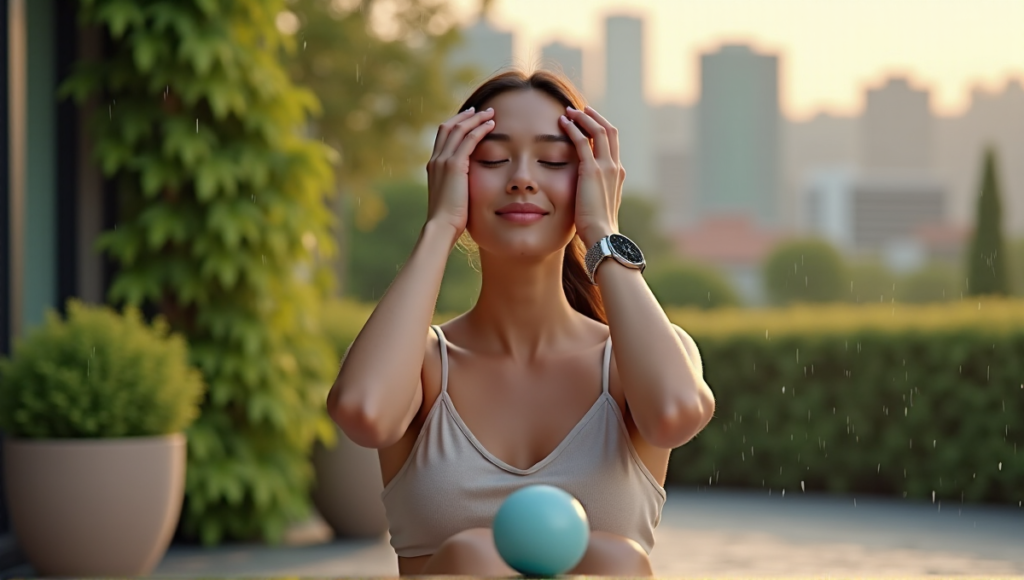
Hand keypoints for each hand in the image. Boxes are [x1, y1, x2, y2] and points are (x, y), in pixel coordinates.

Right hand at [425, 107, 495, 244]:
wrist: (441, 226)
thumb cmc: (449, 219)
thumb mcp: (452, 198)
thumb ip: (457, 186)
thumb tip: (468, 187)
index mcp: (433, 166)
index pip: (443, 137)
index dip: (456, 125)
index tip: (469, 119)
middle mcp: (436, 159)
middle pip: (448, 127)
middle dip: (465, 116)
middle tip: (480, 110)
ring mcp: (443, 161)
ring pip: (459, 129)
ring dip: (475, 119)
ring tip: (490, 113)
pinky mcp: (454, 165)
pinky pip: (469, 140)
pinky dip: (480, 129)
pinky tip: (492, 125)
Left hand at [559, 105, 625, 247]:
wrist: (601, 236)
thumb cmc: (596, 228)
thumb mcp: (597, 206)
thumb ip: (593, 193)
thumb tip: (583, 192)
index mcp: (617, 174)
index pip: (612, 144)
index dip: (601, 129)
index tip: (588, 122)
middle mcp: (614, 167)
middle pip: (609, 131)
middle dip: (594, 117)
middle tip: (580, 109)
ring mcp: (605, 167)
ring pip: (598, 131)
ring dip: (583, 118)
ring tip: (569, 111)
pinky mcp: (591, 170)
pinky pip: (583, 141)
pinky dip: (573, 128)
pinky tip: (562, 123)